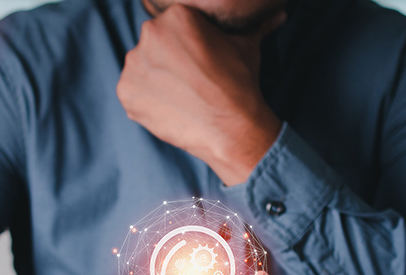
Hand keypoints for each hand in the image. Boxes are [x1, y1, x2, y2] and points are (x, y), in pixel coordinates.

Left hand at [116, 4, 284, 185]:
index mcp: (177, 16)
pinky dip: (147, 101)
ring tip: (181, 97)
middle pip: (154, 44)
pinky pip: (133, 93)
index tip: (198, 62)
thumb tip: (279, 14)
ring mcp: (134, 65)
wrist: (231, 129)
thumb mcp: (247, 48)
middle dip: (168, 60)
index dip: (187, 45)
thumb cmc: (239, 85)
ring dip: (156, 80)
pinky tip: (170, 108)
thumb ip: (256, 27)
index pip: (174, 25)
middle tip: (190, 82)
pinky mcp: (126, 93)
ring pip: (142, 68)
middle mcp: (150, 34)